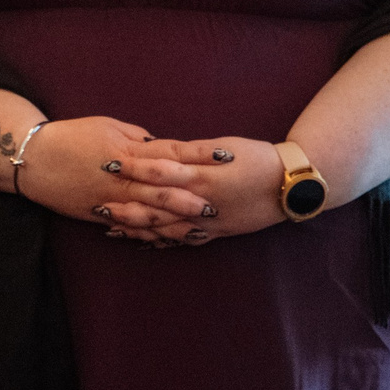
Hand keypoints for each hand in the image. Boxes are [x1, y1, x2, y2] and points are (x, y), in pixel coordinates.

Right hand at [15, 117, 210, 235]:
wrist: (32, 158)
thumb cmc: (72, 136)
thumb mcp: (109, 126)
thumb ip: (139, 138)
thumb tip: (163, 146)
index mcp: (128, 150)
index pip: (172, 152)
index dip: (200, 156)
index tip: (225, 157)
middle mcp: (122, 177)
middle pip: (164, 187)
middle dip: (193, 196)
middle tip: (220, 203)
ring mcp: (110, 198)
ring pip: (149, 212)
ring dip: (175, 220)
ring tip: (201, 227)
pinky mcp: (98, 214)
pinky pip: (128, 225)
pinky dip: (148, 233)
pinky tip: (167, 239)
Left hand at [114, 137, 289, 245]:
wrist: (292, 186)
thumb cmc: (259, 159)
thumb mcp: (226, 147)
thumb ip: (192, 152)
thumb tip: (162, 151)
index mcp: (201, 177)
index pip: (158, 172)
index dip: (132, 168)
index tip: (108, 163)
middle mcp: (200, 204)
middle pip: (155, 207)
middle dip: (125, 204)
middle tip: (97, 203)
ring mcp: (207, 223)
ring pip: (165, 228)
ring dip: (137, 228)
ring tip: (112, 228)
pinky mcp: (217, 233)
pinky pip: (183, 241)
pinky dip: (163, 242)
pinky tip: (147, 242)